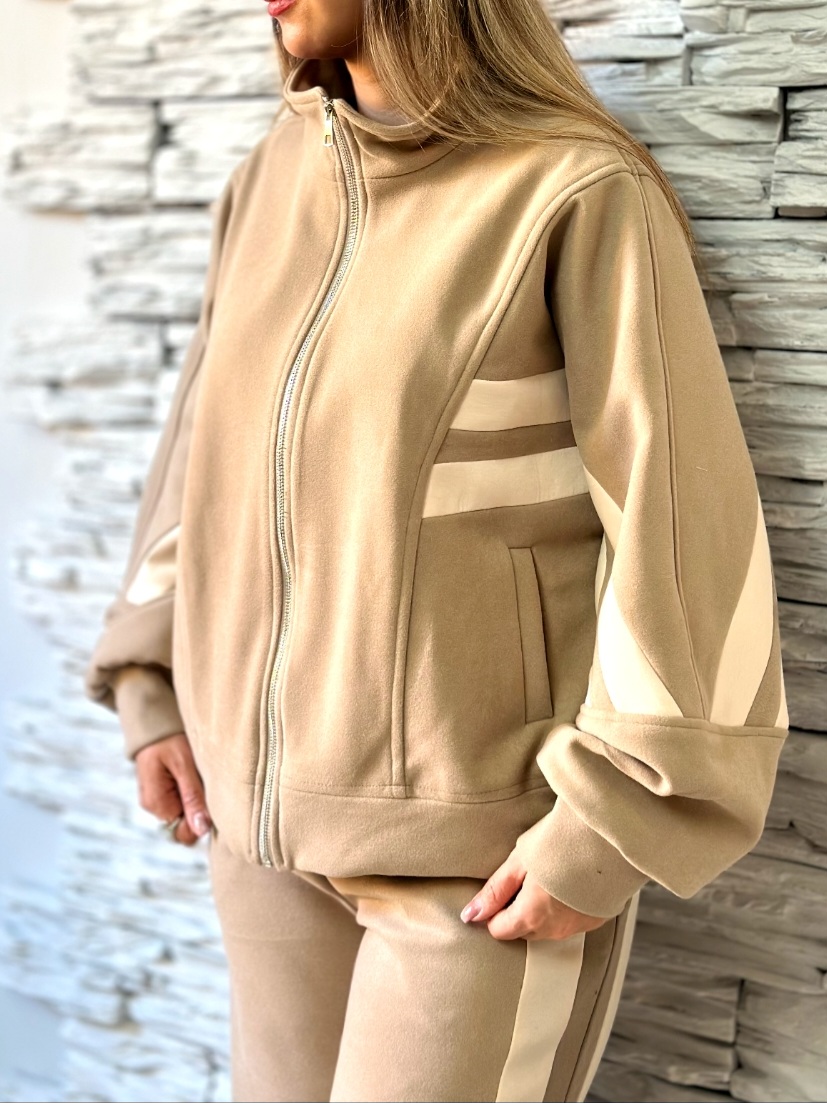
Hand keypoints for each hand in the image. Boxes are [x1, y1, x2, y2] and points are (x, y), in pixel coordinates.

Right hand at [135, 732, 211, 844]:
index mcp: (156, 803)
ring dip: (197, 802)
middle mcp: (154, 806)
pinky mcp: (163, 792)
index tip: (210, 800)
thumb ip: (193, 798)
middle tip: (206, 786)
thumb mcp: (185, 765)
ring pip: (184, 814)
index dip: (200, 822)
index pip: (182, 833)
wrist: (154, 721)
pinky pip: (182, 803)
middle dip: (199, 812)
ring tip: (199, 778)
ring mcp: (157, 800)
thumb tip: (201, 831)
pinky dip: (192, 794)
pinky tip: (195, 778)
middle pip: (183, 826)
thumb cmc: (169, 739)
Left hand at [460, 847, 608, 940]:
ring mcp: (578, 927)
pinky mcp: (597, 919)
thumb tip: (470, 915)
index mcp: (531, 916)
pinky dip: (564, 909)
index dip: (494, 911)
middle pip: (523, 931)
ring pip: (547, 929)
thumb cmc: (561, 843)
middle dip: (516, 912)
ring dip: (540, 912)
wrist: (609, 837)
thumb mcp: (519, 860)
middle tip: (523, 879)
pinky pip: (570, 922)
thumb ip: (495, 891)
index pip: (500, 931)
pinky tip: (567, 883)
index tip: (501, 889)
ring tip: (546, 878)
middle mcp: (555, 930)